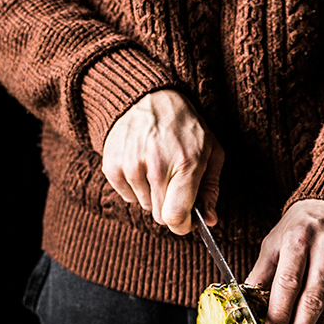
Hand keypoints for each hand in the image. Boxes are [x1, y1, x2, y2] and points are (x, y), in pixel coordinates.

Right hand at [101, 89, 222, 233]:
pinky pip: (128, 197)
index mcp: (186, 164)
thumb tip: (209, 220)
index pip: (175, 216)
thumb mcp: (211, 151)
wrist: (148, 98)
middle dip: (170, 207)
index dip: (182, 226)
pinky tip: (143, 165)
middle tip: (175, 185)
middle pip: (160, 216)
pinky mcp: (112, 166)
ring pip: (145, 206)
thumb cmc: (185, 127)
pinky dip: (136, 188)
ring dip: (154, 195)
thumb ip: (211, 189)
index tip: (186, 222)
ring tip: (158, 167)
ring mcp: (131, 166)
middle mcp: (156, 167)